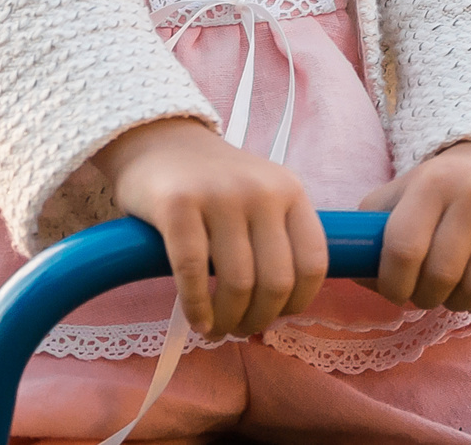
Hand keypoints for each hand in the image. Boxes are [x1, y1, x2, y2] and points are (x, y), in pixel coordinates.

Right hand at [92, 118, 327, 338]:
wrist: (157, 140)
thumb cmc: (212, 183)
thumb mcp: (260, 196)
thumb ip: (277, 239)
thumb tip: (282, 309)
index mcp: (290, 190)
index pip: (313, 262)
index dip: (298, 303)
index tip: (277, 317)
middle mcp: (260, 190)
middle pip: (276, 281)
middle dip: (259, 319)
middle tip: (240, 329)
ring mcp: (218, 195)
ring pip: (237, 283)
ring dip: (227, 320)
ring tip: (216, 329)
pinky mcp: (177, 204)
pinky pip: (193, 272)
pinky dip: (196, 307)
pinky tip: (196, 319)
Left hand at [359, 140, 470, 312]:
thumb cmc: (442, 191)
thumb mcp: (402, 195)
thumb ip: (370, 232)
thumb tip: (355, 274)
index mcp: (432, 181)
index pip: (403, 248)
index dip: (393, 284)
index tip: (396, 291)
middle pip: (441, 276)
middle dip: (426, 297)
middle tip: (426, 292)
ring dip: (459, 303)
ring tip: (454, 289)